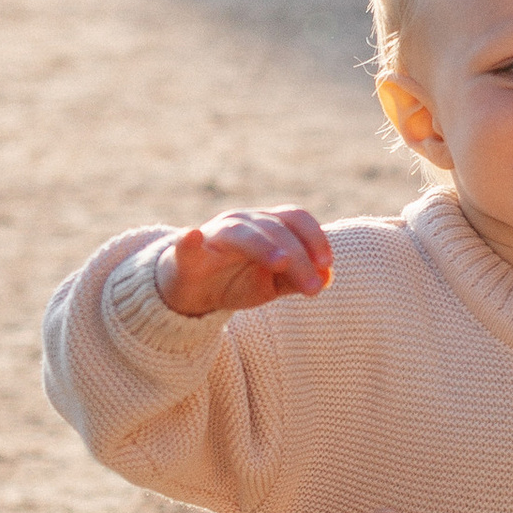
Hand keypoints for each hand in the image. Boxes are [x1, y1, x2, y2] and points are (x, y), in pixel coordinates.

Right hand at [155, 204, 333, 318]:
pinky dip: (188, 240)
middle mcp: (241, 222)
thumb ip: (297, 280)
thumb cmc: (234, 282)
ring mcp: (212, 235)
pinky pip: (184, 245)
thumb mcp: (271, 285)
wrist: (191, 294)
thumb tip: (328, 278)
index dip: (314, 237)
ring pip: (241, 232)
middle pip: (274, 228)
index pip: (294, 218)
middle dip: (298, 257)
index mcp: (264, 225)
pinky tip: (192, 235)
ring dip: (263, 246)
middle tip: (314, 289)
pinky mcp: (184, 256)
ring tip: (281, 263)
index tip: (327, 264)